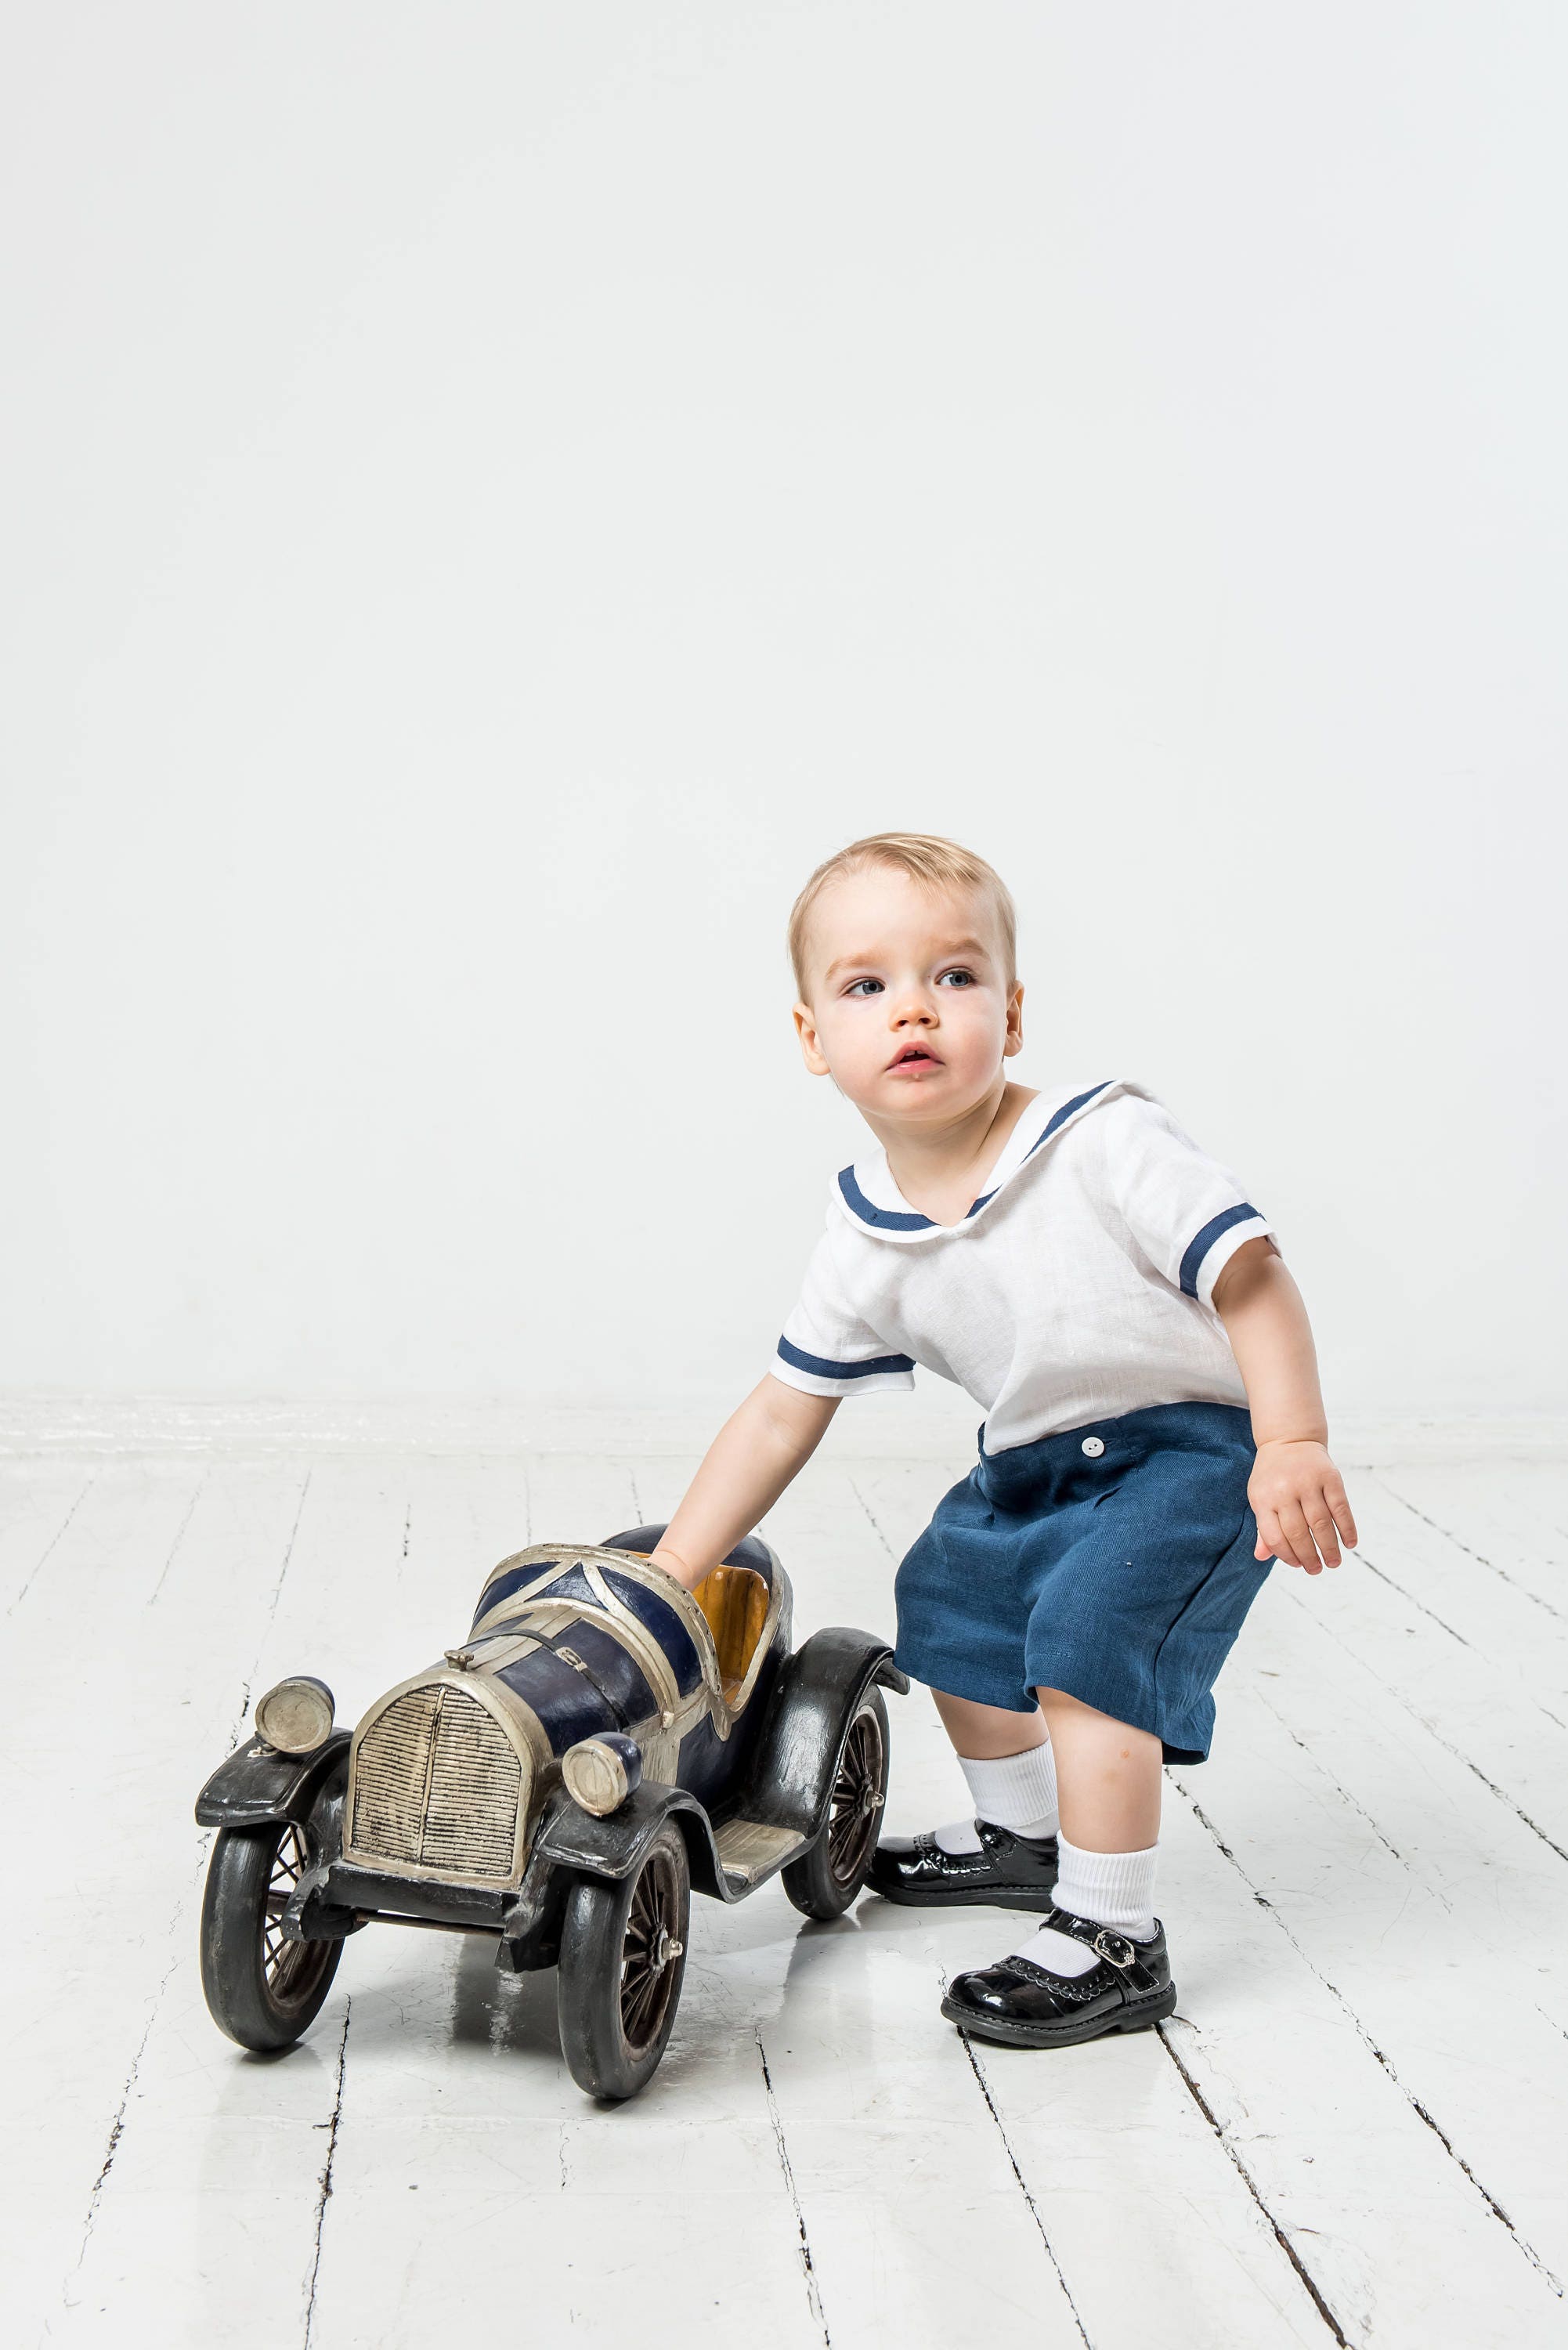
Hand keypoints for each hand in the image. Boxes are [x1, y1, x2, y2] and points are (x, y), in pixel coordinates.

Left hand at [1249, 1440, 1356, 1573]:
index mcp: (1263, 1498)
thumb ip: (1263, 1527)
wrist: (1289, 1439)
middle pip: (1299, 1533)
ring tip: (1333, 1563)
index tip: (1297, 1565)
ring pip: (1321, 1524)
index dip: (1286, 1555)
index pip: (1274, 1537)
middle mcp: (1285, 1490)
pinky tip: (1349, 1543)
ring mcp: (1308, 1482)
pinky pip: (1341, 1508)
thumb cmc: (1272, 1476)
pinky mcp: (1330, 1477)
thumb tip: (1261, 1557)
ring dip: (1329, 1547)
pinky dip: (1347, 1528)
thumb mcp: (1259, 1497)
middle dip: (1309, 1557)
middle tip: (1317, 1570)